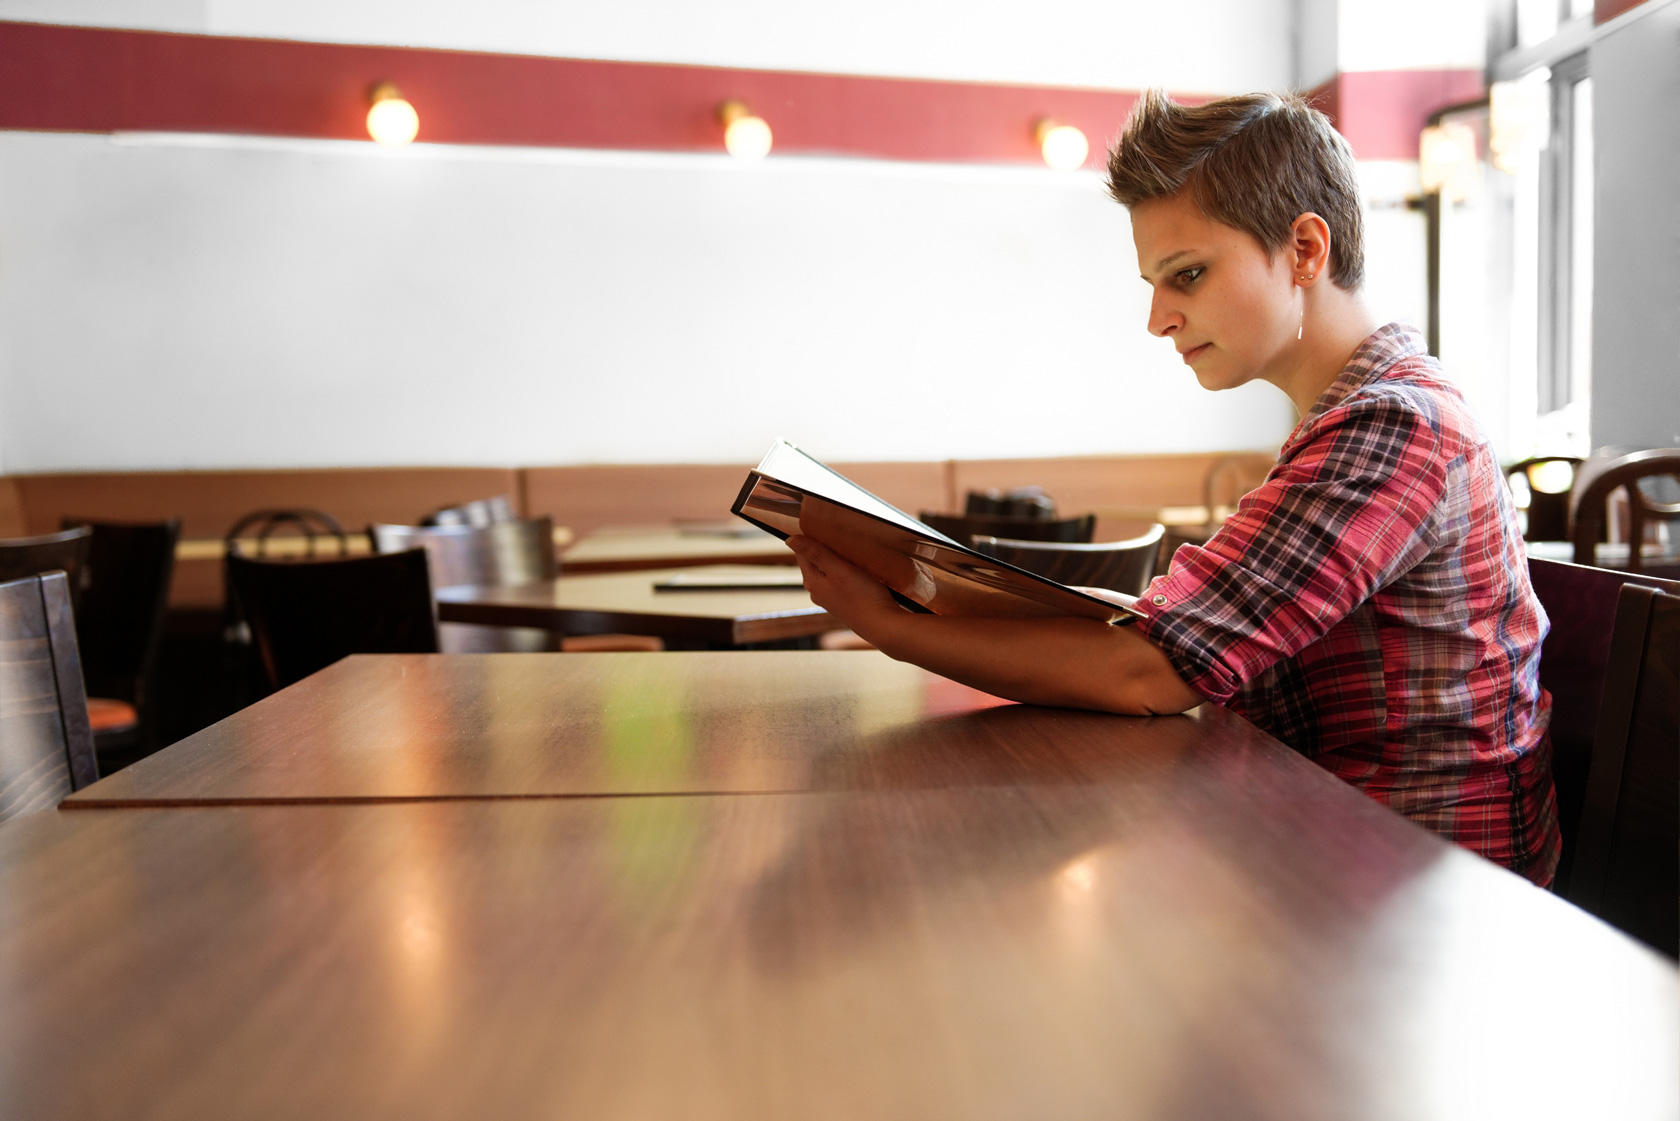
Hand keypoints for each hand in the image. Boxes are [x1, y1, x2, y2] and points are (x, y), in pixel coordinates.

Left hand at [787, 535, 906, 639]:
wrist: (884, 626)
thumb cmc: (863, 597)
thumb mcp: (840, 570)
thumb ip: (816, 554)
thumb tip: (790, 540)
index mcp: (813, 582)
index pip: (802, 553)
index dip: (810, 538)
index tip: (821, 526)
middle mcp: (818, 592)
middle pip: (814, 562)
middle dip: (822, 548)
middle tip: (836, 534)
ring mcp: (831, 599)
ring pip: (828, 572)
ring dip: (835, 560)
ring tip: (848, 549)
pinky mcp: (845, 604)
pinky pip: (839, 581)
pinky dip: (844, 572)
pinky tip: (856, 569)